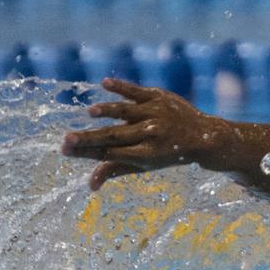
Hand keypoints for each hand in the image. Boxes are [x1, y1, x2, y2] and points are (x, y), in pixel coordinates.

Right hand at [61, 78, 224, 190]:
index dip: (88, 152)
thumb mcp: (145, 165)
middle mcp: (152, 134)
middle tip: (66, 140)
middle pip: (115, 136)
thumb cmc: (167, 153)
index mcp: (147, 155)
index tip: (65, 149)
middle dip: (90, 139)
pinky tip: (104, 84)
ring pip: (127, 112)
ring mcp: (156, 114)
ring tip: (90, 113)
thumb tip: (90, 186)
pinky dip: (122, 87)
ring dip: (108, 111)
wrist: (204, 136)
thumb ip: (117, 169)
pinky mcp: (159, 97)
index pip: (111, 153)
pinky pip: (137, 91)